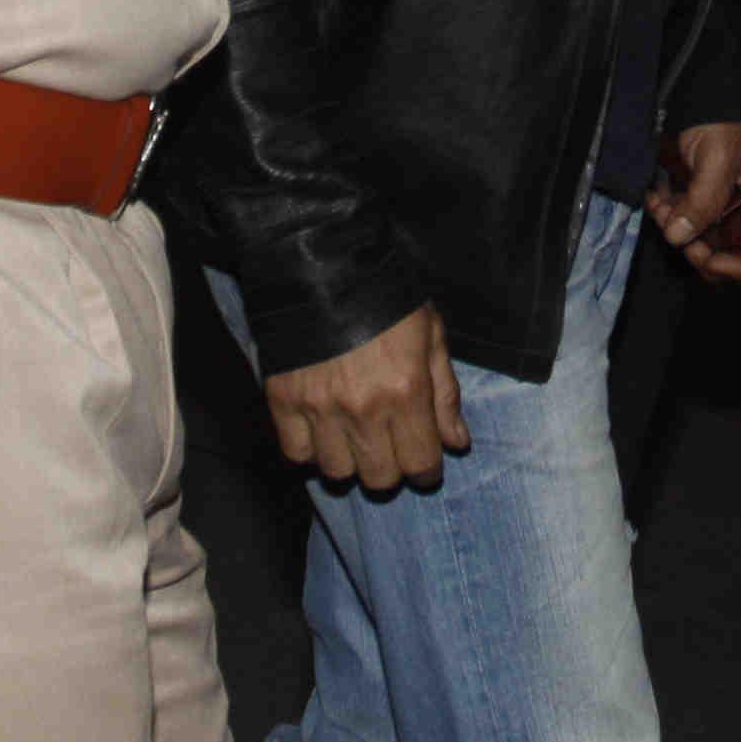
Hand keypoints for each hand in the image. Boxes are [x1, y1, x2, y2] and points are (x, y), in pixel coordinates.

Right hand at [263, 303, 467, 493]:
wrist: (324, 262)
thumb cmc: (388, 296)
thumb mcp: (431, 335)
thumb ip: (445, 394)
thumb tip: (457, 443)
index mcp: (406, 390)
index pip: (421, 464)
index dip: (426, 468)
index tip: (422, 458)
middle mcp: (364, 408)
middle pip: (380, 478)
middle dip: (390, 467)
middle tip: (388, 443)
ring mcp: (319, 407)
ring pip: (337, 471)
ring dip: (349, 459)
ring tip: (352, 433)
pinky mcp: (283, 400)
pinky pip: (297, 453)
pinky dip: (309, 448)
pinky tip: (320, 426)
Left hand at [652, 119, 740, 281]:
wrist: (709, 82)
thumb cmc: (728, 114)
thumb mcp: (719, 157)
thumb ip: (702, 200)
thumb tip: (678, 237)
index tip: (709, 260)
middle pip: (738, 247)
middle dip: (705, 249)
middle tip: (680, 239)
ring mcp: (732, 196)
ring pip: (710, 232)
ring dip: (682, 228)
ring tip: (660, 211)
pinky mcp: (709, 188)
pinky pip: (693, 213)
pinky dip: (672, 212)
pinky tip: (655, 199)